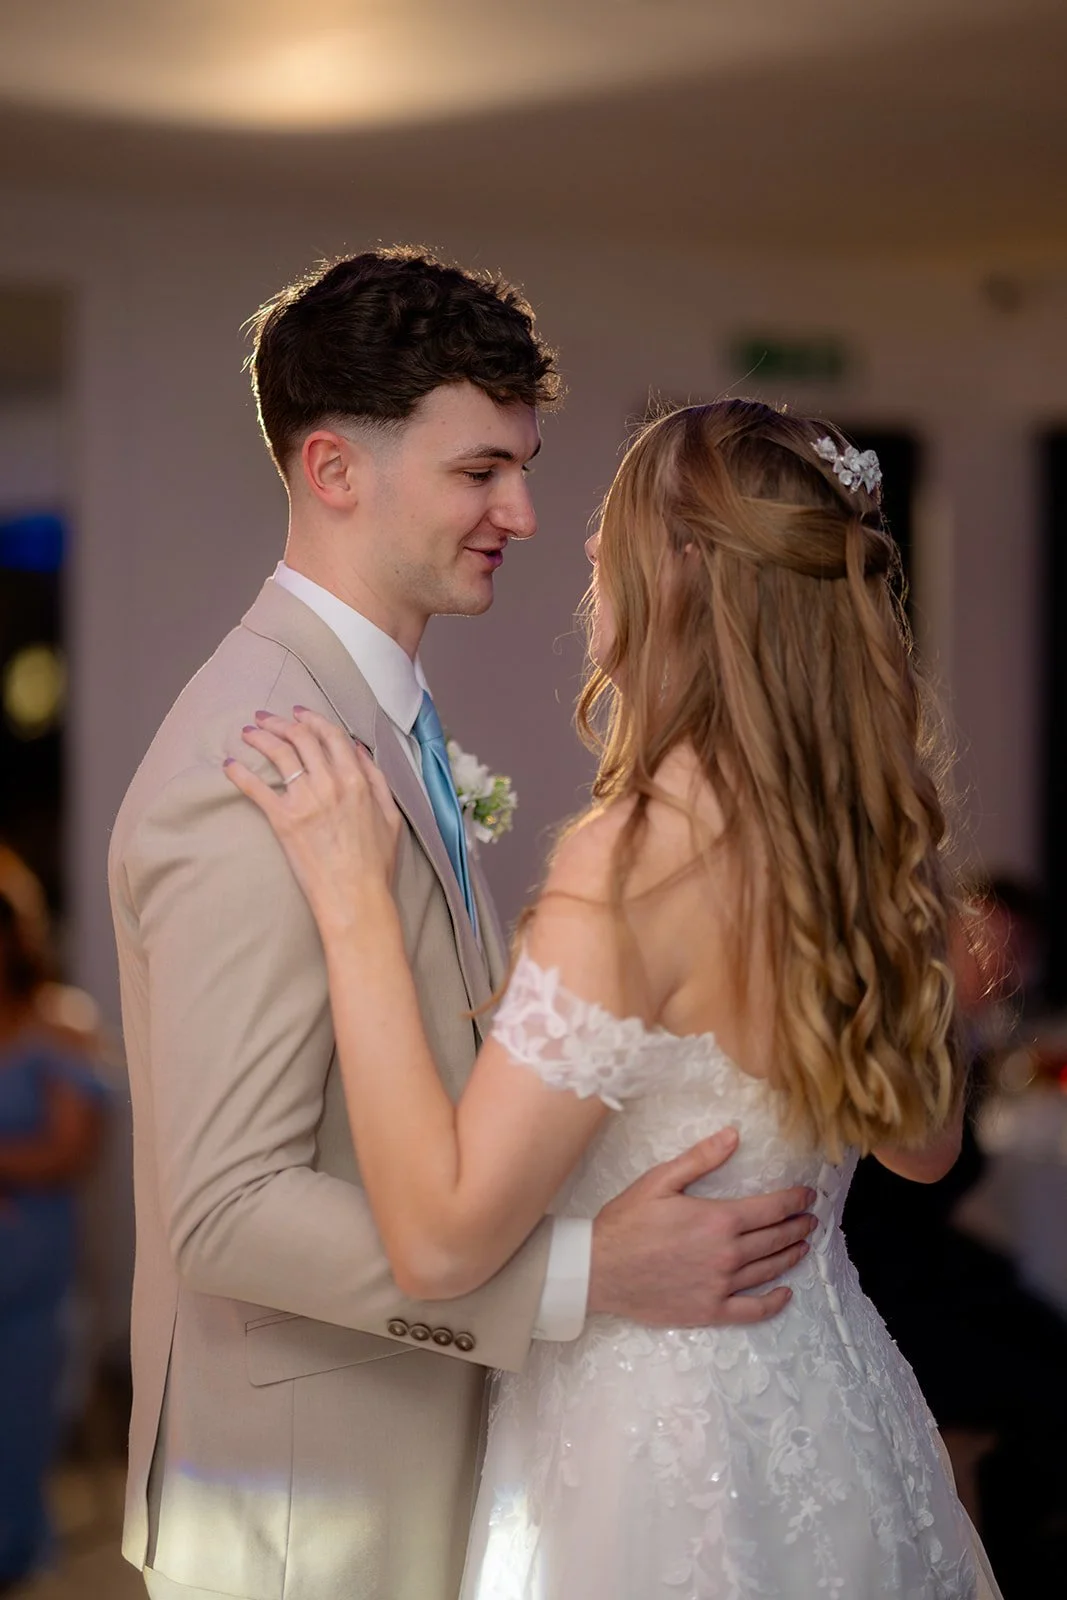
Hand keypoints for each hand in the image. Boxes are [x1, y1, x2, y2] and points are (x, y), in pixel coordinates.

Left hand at [224, 707, 402, 935]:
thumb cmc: (376, 863)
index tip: (298, 712)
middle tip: (264, 718)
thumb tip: (358, 750)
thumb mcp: (390, 816)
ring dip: (260, 737)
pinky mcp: (283, 820)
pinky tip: (230, 764)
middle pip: (301, 738)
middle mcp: (331, 783)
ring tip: (247, 732)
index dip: (312, 719)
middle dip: (280, 722)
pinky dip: (240, 772)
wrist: (356, 898)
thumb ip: (376, 779)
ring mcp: (306, 800)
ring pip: (278, 754)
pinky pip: (256, 788)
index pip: (331, 735)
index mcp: (357, 780)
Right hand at [587, 1127, 816, 1326]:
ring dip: (790, 1256)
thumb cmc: (626, 1222)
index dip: (794, 1201)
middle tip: (810, 1219)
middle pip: (775, 1239)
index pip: (770, 1209)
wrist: (599, 1269)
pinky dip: (774, 1302)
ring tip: (802, 1246)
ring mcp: (721, 1286)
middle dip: (797, 1226)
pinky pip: (752, 1310)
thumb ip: (701, 1159)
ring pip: (768, 1270)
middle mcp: (727, 1254)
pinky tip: (785, 1293)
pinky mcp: (710, 1310)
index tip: (808, 1196)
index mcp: (718, 1219)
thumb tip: (733, 1135)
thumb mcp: (660, 1180)